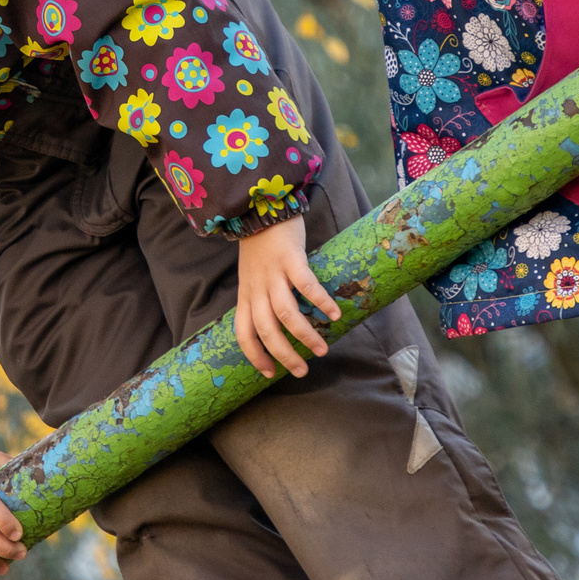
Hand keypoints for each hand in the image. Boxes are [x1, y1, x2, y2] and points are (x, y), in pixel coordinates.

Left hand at [233, 215, 338, 378]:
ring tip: (322, 349)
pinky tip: (335, 314)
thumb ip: (260, 296)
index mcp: (246, 294)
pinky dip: (320, 302)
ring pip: (285, 313)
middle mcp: (257, 288)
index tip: (269, 373)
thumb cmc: (259, 244)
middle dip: (284, 355)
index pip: (243, 333)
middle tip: (302, 370)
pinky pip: (305, 285)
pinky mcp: (290, 259)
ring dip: (304, 335)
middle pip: (266, 330)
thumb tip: (278, 322)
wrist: (259, 206)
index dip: (255, 355)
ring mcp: (273, 274)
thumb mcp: (252, 275)